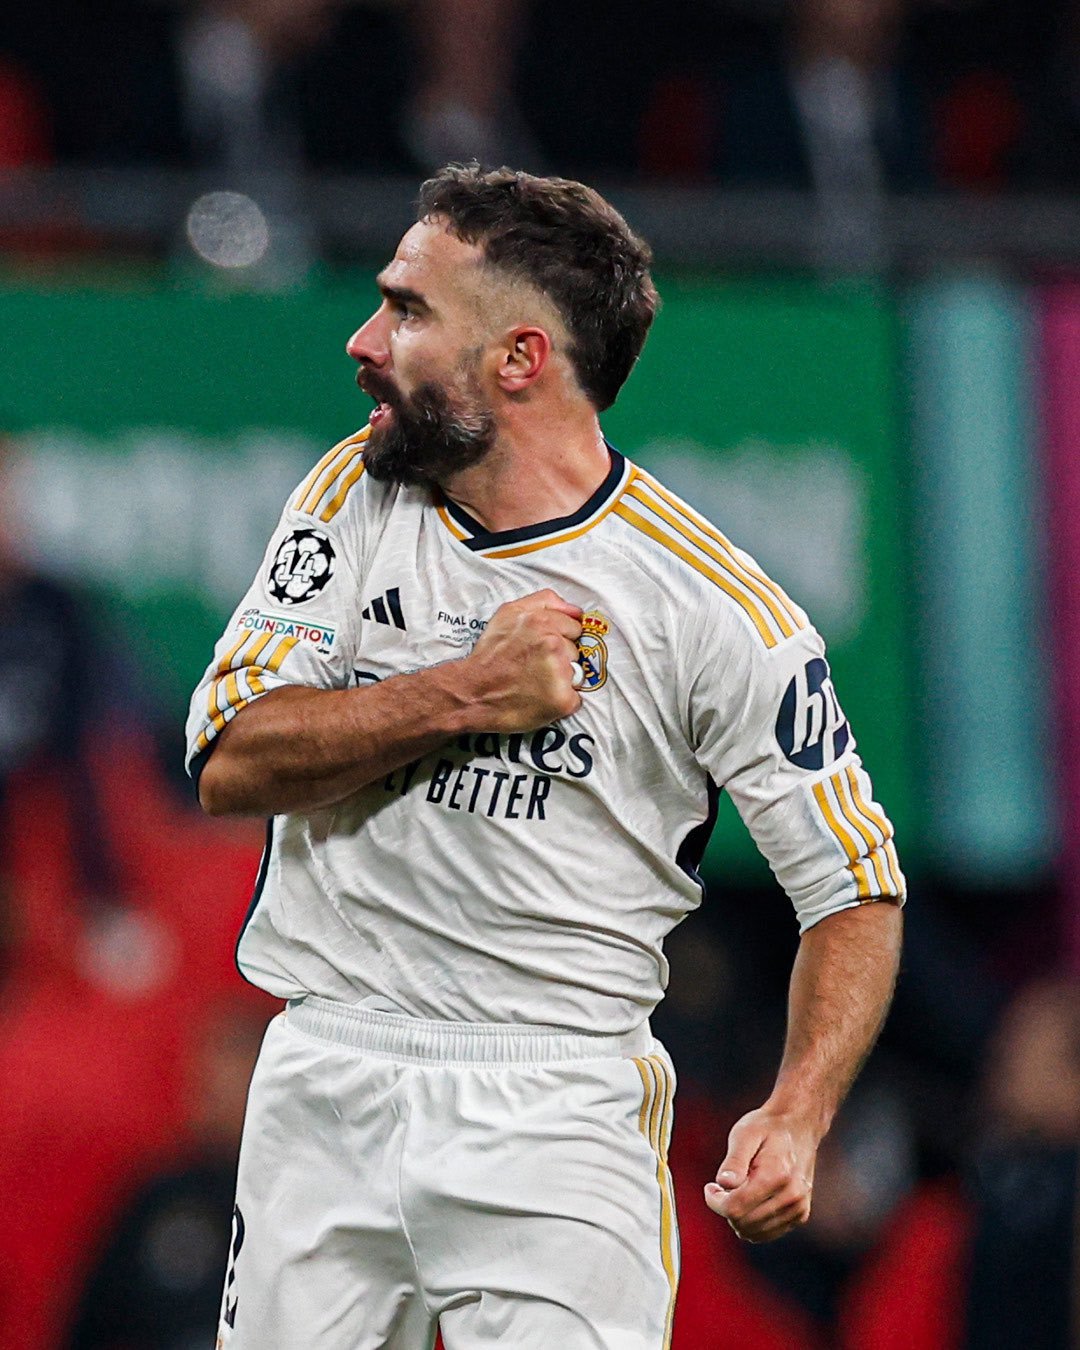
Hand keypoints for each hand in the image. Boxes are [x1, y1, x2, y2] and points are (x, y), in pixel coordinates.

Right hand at [459, 589, 583, 731]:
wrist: (471, 693)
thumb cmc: (489, 656)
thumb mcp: (509, 613)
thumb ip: (544, 602)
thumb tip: (574, 610)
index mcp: (543, 623)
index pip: (574, 627)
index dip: (559, 638)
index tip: (541, 649)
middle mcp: (553, 645)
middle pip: (576, 651)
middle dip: (560, 658)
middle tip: (534, 666)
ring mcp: (559, 673)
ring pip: (576, 674)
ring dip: (561, 679)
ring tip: (535, 682)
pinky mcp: (562, 700)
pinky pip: (575, 698)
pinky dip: (561, 701)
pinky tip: (541, 698)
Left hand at [703, 1106, 817, 1242]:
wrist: (798, 1126)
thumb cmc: (767, 1128)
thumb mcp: (744, 1134)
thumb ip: (734, 1160)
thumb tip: (724, 1183)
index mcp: (776, 1175)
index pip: (735, 1207)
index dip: (715, 1201)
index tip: (711, 1187)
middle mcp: (791, 1196)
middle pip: (743, 1223)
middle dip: (726, 1208)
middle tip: (723, 1187)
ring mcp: (798, 1208)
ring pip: (754, 1233)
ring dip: (739, 1217)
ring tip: (738, 1191)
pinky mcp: (800, 1215)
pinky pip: (767, 1234)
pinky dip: (753, 1224)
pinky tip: (750, 1201)